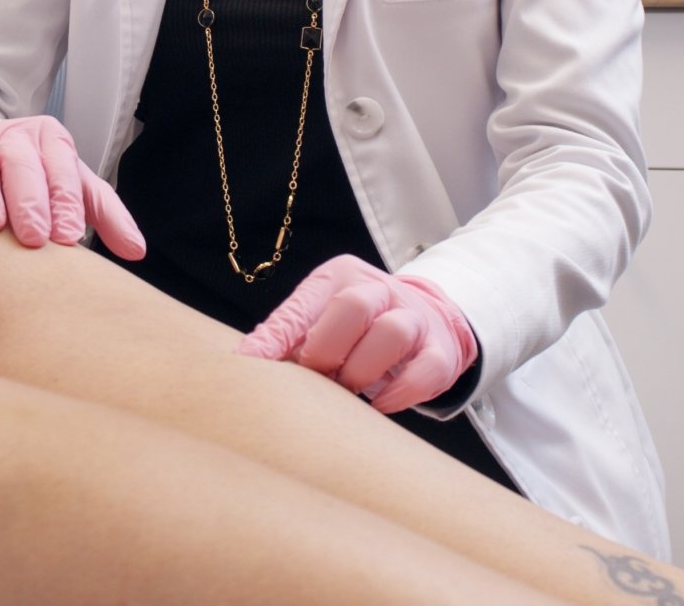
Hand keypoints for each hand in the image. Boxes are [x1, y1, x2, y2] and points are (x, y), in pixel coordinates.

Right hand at [0, 116, 145, 258]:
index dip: (64, 201)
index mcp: (51, 140)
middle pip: (21, 162)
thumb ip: (106, 216)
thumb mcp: (76, 190)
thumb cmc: (44, 181)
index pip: (61, 166)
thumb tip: (137, 251)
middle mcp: (13, 139)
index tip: (67, 237)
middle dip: (29, 199)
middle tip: (33, 238)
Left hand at [236, 255, 476, 413]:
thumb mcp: (321, 319)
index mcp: (340, 277)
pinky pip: (423, 371)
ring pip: (391, 333)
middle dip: (326, 349)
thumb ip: (287, 337)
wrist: (426, 319)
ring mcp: (413, 318)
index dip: (275, 336)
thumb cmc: (357, 327)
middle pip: (352, 306)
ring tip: (346, 391)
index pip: (304, 303)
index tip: (249, 365)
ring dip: (361, 371)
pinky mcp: (439, 352)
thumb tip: (244, 362)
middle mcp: (379, 289)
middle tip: (316, 375)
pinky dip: (399, 394)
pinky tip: (379, 406)